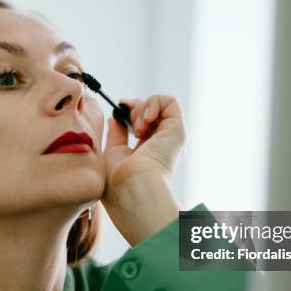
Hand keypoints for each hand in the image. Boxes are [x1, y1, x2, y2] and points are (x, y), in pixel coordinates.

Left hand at [100, 95, 186, 245]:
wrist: (132, 189)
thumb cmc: (118, 181)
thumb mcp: (112, 152)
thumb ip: (116, 134)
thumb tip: (116, 117)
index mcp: (148, 153)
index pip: (142, 124)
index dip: (130, 111)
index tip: (118, 106)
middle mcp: (163, 145)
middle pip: (151, 112)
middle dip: (135, 108)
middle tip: (125, 115)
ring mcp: (171, 138)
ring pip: (160, 105)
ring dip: (142, 108)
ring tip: (136, 127)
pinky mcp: (178, 131)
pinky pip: (170, 101)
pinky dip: (153, 102)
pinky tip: (144, 119)